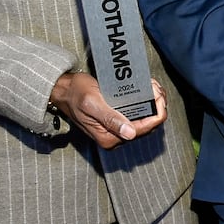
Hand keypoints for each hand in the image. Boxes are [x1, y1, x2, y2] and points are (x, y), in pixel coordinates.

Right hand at [50, 72, 167, 149]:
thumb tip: (130, 134)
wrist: (64, 90)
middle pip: (148, 124)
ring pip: (145, 118)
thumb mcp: (92, 103)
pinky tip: (146, 89)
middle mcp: (115, 137)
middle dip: (156, 105)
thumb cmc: (76, 94)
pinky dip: (144, 102)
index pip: (144, 129)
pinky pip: (137, 114)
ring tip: (152, 85)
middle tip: (156, 86)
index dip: (157, 113)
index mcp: (109, 138)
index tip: (160, 95)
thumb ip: (110, 118)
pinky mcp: (118, 120)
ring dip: (152, 102)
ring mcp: (117, 130)